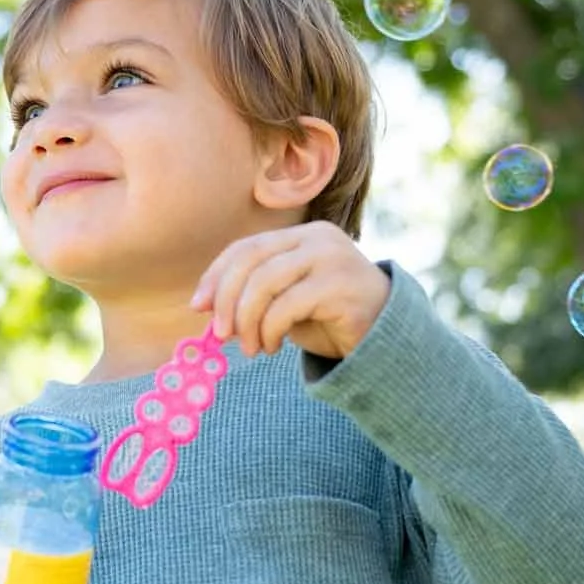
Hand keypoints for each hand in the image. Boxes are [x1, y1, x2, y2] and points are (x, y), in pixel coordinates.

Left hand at [190, 222, 391, 361]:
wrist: (386, 340)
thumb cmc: (331, 320)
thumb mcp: (287, 301)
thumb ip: (254, 294)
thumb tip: (205, 305)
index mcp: (302, 235)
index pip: (247, 247)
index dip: (216, 275)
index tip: (197, 307)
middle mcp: (317, 238)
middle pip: (251, 261)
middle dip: (227, 300)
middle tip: (219, 334)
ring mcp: (331, 258)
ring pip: (264, 283)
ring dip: (247, 321)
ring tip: (250, 348)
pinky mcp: (340, 286)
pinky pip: (286, 307)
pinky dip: (269, 331)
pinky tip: (273, 347)